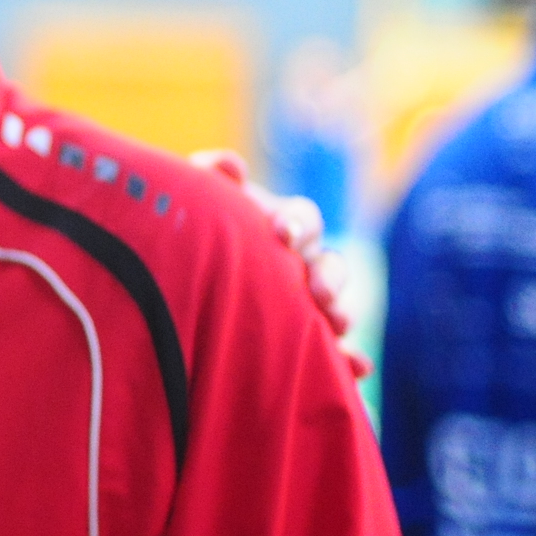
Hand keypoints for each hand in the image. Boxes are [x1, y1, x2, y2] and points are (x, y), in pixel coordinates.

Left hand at [190, 149, 370, 378]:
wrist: (178, 272)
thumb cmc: (194, 228)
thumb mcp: (196, 200)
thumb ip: (210, 177)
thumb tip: (231, 165)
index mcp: (280, 224)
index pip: (302, 217)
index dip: (297, 223)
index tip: (282, 233)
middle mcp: (300, 261)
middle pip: (329, 263)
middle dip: (329, 276)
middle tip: (319, 291)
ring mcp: (305, 301)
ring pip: (335, 306)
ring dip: (342, 313)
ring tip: (337, 325)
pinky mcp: (304, 338)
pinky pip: (333, 350)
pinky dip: (348, 359)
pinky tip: (356, 369)